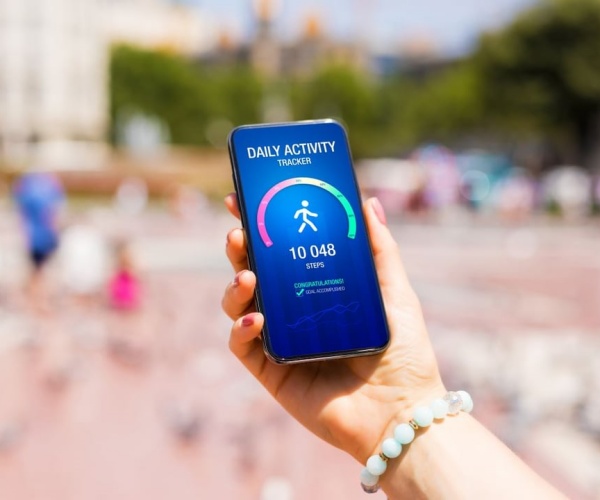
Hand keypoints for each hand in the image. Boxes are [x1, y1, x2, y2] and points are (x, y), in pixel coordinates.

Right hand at [222, 195, 444, 462]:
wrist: (401, 412)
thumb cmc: (404, 353)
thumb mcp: (395, 292)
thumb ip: (381, 249)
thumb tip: (366, 202)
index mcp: (317, 289)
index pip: (281, 252)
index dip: (259, 226)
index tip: (243, 201)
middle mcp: (293, 312)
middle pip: (254, 272)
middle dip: (240, 249)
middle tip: (240, 233)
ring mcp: (279, 340)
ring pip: (239, 305)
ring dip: (234, 286)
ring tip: (248, 275)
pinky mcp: (271, 371)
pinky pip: (242, 346)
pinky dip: (241, 329)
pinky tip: (258, 320)